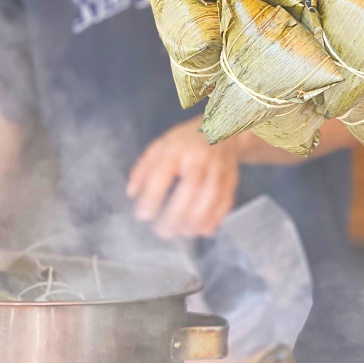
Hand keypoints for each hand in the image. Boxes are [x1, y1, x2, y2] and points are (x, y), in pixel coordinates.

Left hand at [126, 118, 240, 238]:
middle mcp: (200, 157)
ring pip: (210, 197)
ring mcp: (219, 168)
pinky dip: (214, 220)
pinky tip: (201, 231)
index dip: (152, 197)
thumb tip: (132, 194)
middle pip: (190, 188)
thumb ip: (143, 169)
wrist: (223, 129)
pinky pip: (225, 202)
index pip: (163, 173)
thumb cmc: (185, 142)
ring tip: (181, 233)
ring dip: (195, 220)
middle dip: (175, 214)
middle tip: (161, 232)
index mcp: (178, 147)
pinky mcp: (231, 179)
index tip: (142, 216)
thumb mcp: (160, 146)